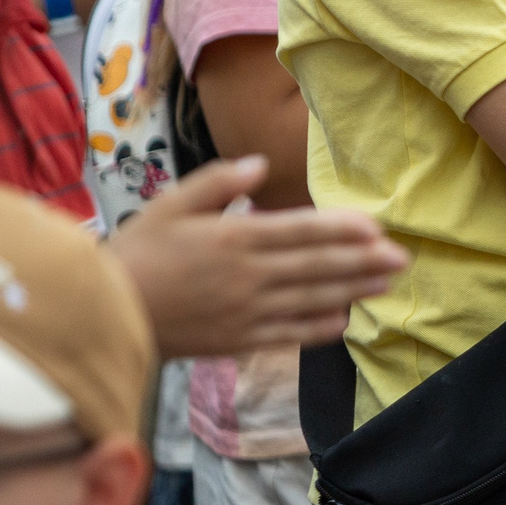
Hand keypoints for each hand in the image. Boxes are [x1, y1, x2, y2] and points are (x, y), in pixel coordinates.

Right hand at [111, 156, 409, 357]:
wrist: (102, 315)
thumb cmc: (135, 253)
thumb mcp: (170, 204)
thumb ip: (218, 183)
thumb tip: (259, 164)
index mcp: (234, 237)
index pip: (301, 230)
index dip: (342, 229)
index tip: (376, 227)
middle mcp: (247, 276)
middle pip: (317, 266)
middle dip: (364, 261)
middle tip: (402, 257)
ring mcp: (246, 311)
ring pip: (311, 300)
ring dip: (353, 291)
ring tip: (387, 284)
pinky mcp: (238, 341)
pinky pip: (288, 334)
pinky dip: (318, 328)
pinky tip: (343, 321)